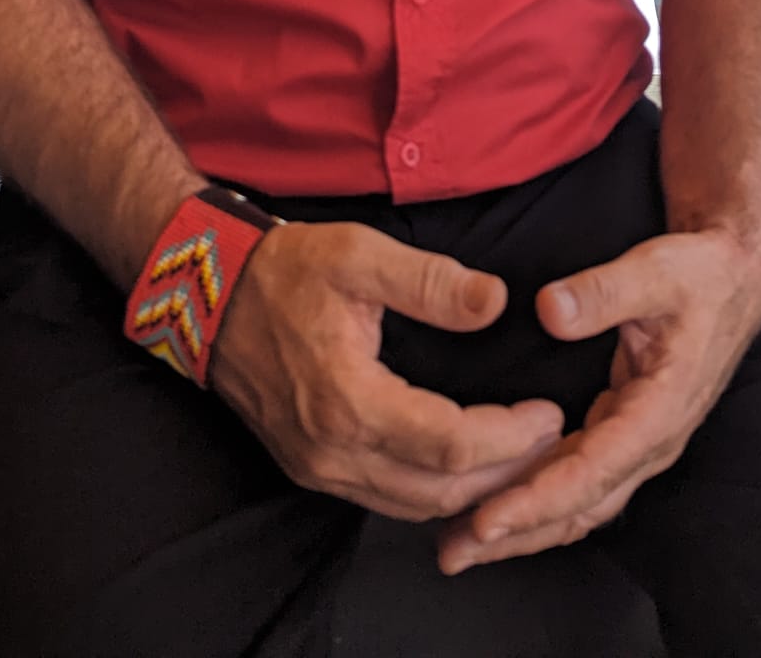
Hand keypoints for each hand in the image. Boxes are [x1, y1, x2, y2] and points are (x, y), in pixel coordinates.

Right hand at [209, 219, 563, 519]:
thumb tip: (495, 303)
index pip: (451, 443)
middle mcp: (333, 451)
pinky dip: (435, 492)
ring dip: (474, 490)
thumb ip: (430, 282)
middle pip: (441, 491)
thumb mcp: (359, 254)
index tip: (547, 412)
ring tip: (521, 454)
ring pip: (415, 506)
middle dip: (506, 471)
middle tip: (550, 438)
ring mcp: (320, 467)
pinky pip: (386, 500)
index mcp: (348, 400)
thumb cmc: (284, 272)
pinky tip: (465, 467)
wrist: (210, 294)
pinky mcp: (312, 468)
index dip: (510, 435)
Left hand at [437, 224, 760, 573]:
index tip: (487, 520)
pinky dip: (539, 500)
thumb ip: (603, 291)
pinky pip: (579, 480)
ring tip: (461, 545)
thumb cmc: (699, 275)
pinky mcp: (624, 431)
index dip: (538, 500)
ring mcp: (638, 441)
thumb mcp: (657, 271)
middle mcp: (650, 440)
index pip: (593, 472)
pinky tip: (500, 507)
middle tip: (456, 551)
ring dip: (523, 528)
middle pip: (580, 507)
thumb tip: (548, 310)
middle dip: (518, 534)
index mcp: (660, 410)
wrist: (733, 277)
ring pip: (578, 503)